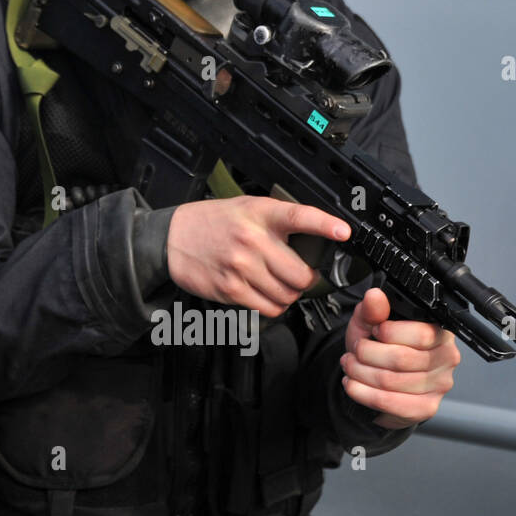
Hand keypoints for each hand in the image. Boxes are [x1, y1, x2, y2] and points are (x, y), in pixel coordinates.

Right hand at [167, 196, 350, 316]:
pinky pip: (268, 308)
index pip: (298, 216)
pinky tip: (265, 293)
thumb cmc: (212, 222)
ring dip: (289, 295)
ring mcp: (240, 267)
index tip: (344, 231)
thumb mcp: (246, 208)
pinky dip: (273, 306)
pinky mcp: (230, 289)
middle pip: (301, 274)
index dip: (324, 224)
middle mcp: (251, 240)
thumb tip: (316, 238)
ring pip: (287, 295)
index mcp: (259, 214)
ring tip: (279, 285)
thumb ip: (277, 220)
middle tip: (299, 275)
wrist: (171, 238)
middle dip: (306, 279)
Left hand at [341, 287, 459, 428]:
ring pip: (391, 381)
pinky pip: (391, 402)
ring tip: (351, 366)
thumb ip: (372, 310)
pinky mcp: (426, 407)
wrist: (378, 378)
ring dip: (360, 373)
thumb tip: (375, 296)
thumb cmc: (380, 347)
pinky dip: (364, 393)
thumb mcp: (370, 323)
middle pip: (402, 359)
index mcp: (439, 332)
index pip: (421, 334)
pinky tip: (354, 384)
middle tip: (354, 351)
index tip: (373, 331)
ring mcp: (439, 385)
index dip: (388, 332)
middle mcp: (446, 358)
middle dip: (366, 354)